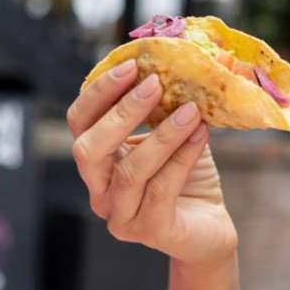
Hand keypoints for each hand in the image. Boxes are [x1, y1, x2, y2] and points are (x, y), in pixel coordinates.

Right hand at [66, 60, 237, 265]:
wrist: (210, 228)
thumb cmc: (187, 177)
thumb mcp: (175, 134)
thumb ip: (170, 104)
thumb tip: (192, 57)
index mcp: (97, 162)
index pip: (79, 122)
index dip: (100, 92)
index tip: (132, 65)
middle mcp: (99, 190)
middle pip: (88, 149)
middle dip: (121, 112)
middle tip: (155, 84)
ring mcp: (120, 216)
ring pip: (130, 171)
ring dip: (162, 135)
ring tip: (192, 110)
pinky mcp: (149, 231)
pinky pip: (160, 190)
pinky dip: (182, 158)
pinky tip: (201, 135)